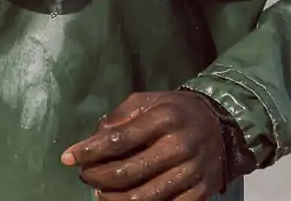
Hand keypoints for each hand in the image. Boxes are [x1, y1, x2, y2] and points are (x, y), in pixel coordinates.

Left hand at [62, 91, 228, 200]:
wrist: (222, 126)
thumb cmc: (175, 111)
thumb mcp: (148, 100)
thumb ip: (120, 115)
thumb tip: (94, 136)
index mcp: (163, 119)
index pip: (118, 139)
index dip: (89, 151)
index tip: (68, 157)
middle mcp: (178, 146)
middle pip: (127, 172)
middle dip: (97, 177)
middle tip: (84, 175)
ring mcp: (191, 173)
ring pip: (143, 198)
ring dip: (114, 199)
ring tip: (100, 192)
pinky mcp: (201, 193)